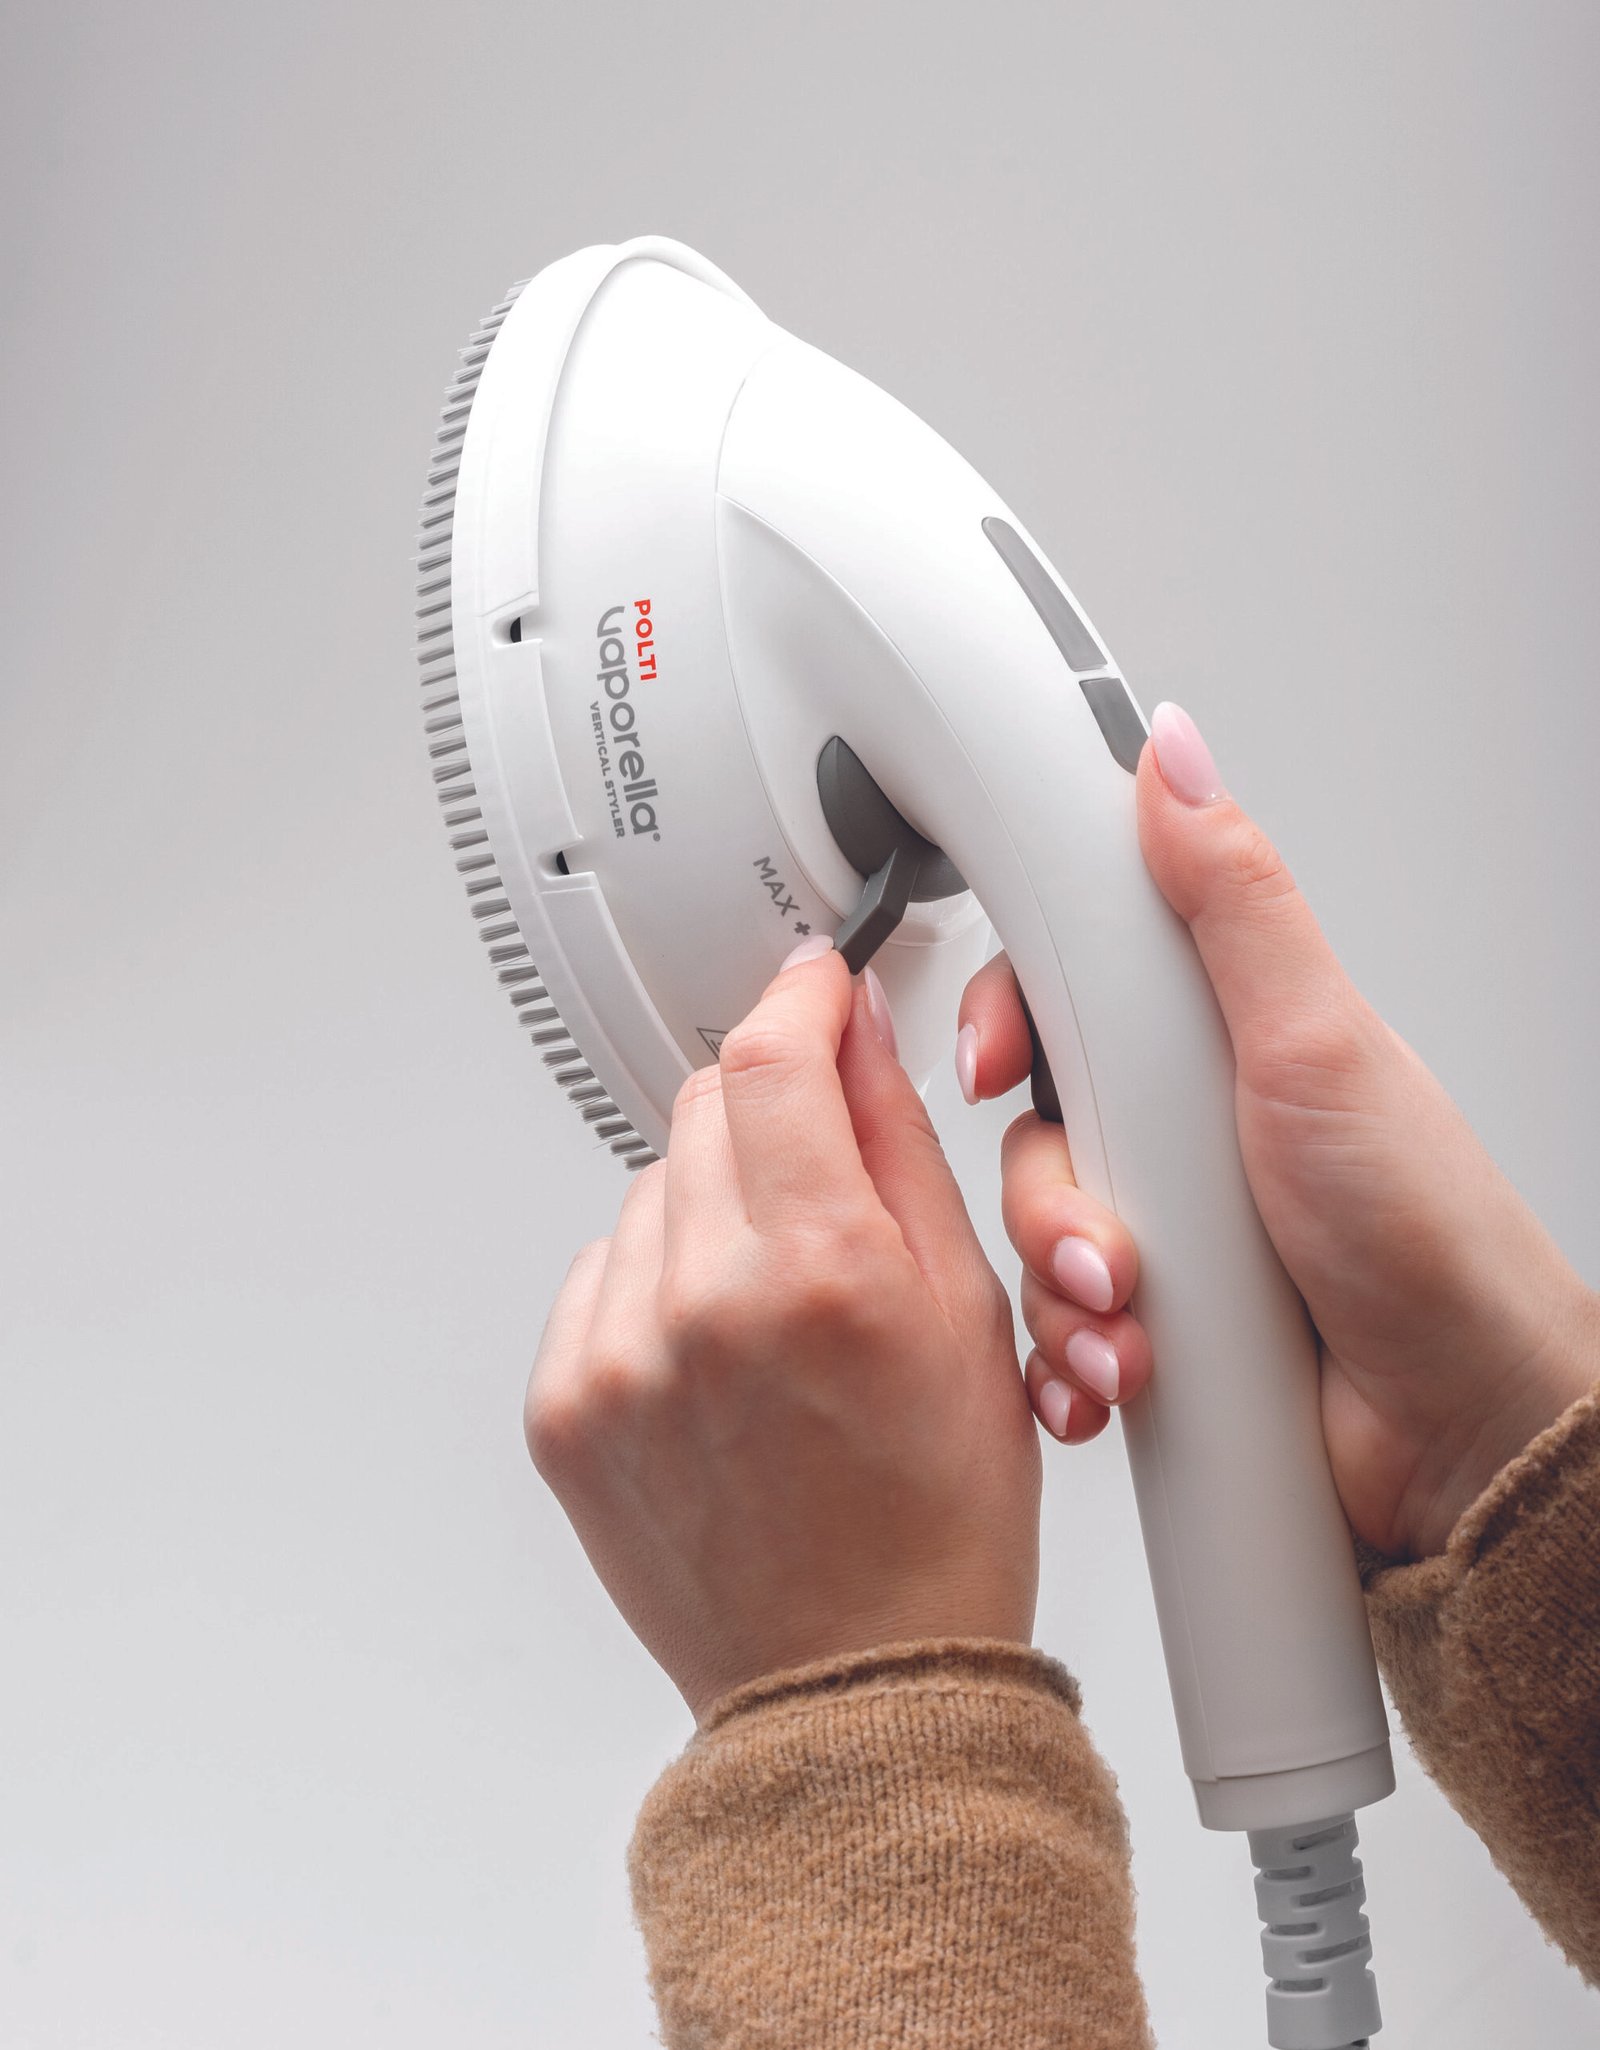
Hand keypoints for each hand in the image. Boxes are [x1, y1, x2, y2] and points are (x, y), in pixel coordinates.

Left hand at [526, 943, 1038, 1718]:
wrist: (849, 1681)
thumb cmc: (935, 1521)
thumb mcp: (967, 1314)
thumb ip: (897, 1149)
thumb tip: (854, 1035)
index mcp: (824, 1274)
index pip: (773, 1056)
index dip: (799, 997)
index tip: (815, 987)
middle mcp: (705, 1307)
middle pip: (706, 1106)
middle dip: (769, 1108)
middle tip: (824, 1186)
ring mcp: (618, 1360)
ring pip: (652, 1187)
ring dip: (713, 1204)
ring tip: (777, 1307)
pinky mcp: (562, 1407)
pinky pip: (602, 1272)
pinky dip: (658, 1282)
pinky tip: (721, 1354)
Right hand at [957, 702, 1597, 1561]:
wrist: (1464, 1426)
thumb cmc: (1426, 1233)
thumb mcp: (1316, 1042)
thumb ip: (1232, 900)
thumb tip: (1176, 758)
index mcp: (1213, 1037)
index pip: (1062, 991)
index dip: (1005, 1021)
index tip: (993, 1064)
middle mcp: (1182, 1127)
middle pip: (1028, 1127)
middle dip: (1046, 1199)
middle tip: (1110, 1238)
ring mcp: (1168, 1229)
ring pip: (1033, 1238)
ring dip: (1067, 1294)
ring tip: (1138, 1327)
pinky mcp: (1155, 1324)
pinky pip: (1057, 1329)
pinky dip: (1072, 1361)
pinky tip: (1117, 1378)